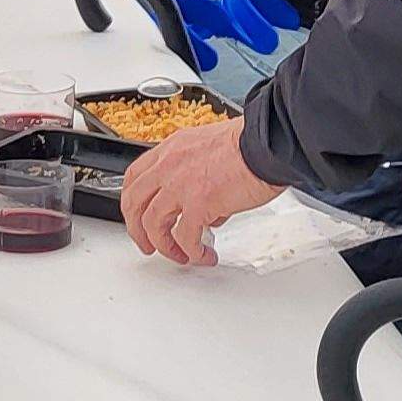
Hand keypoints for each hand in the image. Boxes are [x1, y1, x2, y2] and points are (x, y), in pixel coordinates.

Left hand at [120, 115, 280, 265]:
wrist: (268, 144)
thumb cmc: (251, 145)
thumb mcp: (211, 150)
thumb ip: (200, 177)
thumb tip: (208, 211)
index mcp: (171, 149)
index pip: (136, 176)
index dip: (133, 201)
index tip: (138, 216)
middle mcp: (169, 166)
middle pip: (134, 202)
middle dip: (138, 230)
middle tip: (148, 245)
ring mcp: (180, 185)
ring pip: (153, 224)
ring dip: (164, 246)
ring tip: (180, 256)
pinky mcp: (198, 204)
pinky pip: (185, 237)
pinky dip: (192, 252)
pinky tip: (204, 256)